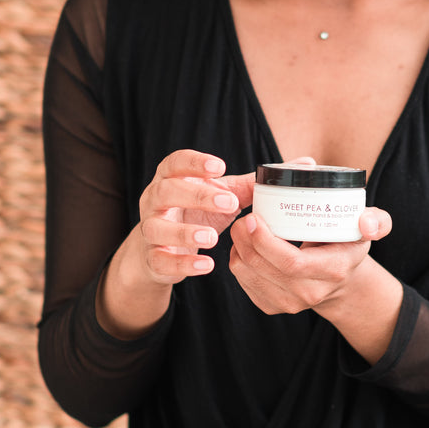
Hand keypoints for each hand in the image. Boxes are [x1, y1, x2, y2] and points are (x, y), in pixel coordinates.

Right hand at [128, 149, 253, 284]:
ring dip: (185, 232)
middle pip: (166, 191)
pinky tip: (207, 265)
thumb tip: (278, 175)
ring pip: (156, 227)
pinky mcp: (152, 258)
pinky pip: (161, 261)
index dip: (194, 163)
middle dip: (198, 196)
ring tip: (213, 237)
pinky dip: (183, 264)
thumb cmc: (196, 214)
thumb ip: (244, 187)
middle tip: (230, 203)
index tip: (220, 167)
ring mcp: (150, 230)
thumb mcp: (218, 196)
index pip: (175, 163)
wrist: (166, 251)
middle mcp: (153, 201)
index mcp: (169, 179)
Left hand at [229, 207, 391, 315]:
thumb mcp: (370, 229)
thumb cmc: (349, 244)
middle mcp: (309, 293)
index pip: (292, 263)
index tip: (254, 218)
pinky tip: (245, 246)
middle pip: (264, 267)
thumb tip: (366, 223)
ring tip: (243, 228)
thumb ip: (378, 222)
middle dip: (245, 240)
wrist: (340, 280)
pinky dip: (238, 261)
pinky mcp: (271, 306)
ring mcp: (288, 303)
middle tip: (243, 217)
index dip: (266, 242)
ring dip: (238, 248)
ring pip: (248, 274)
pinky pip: (244, 282)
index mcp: (332, 272)